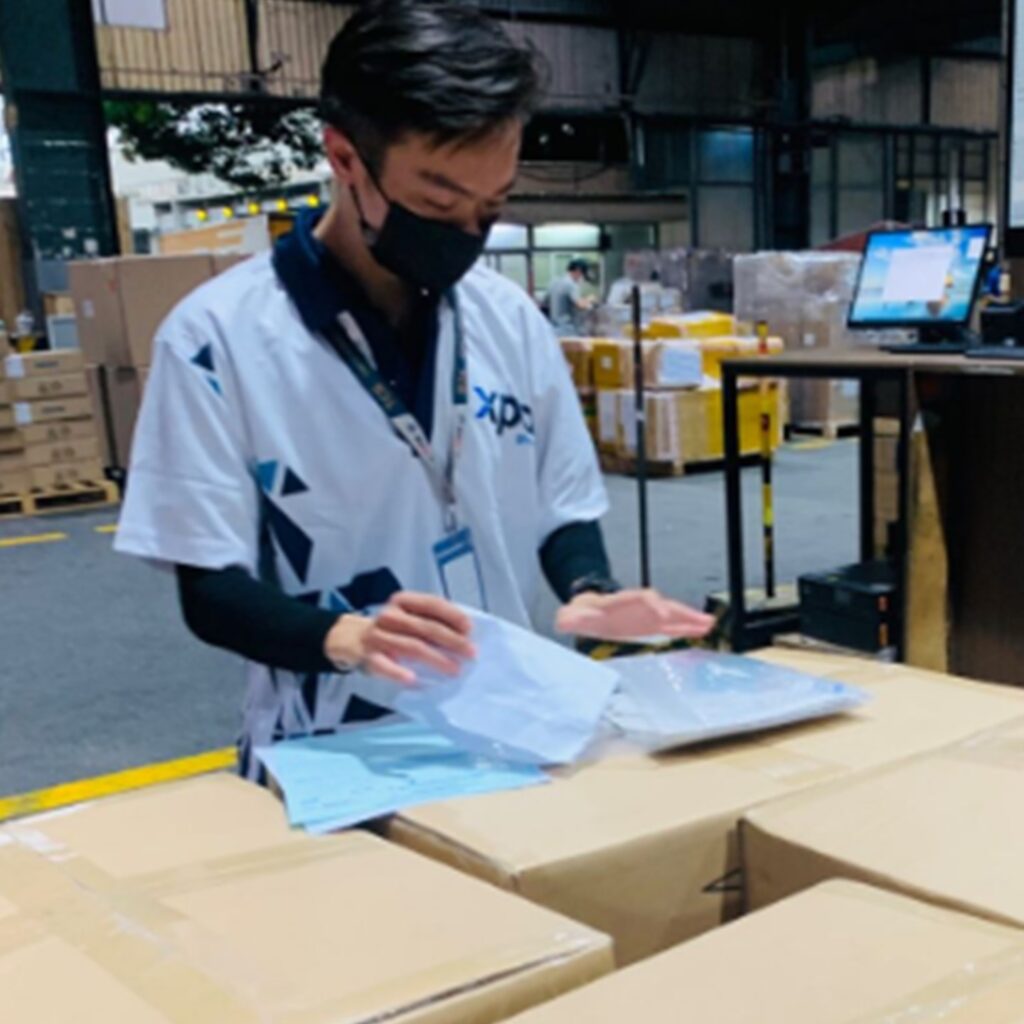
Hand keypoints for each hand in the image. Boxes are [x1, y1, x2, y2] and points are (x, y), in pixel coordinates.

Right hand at [324, 592, 475, 685]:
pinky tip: (413, 679)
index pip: (431, 604)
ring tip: (454, 669)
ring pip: (411, 647)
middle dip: (452, 640)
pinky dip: (398, 673)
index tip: (469, 628)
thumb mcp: (408, 615)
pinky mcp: (369, 657)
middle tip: (470, 653)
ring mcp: (378, 636)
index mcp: (402, 601)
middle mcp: (390, 616)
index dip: (452, 615)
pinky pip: (384, 665)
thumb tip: (464, 634)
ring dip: (436, 659)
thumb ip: (431, 620)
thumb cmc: (391, 628)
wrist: (350, 638)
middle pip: (425, 627)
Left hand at [556, 588, 715, 642]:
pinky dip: (688, 627)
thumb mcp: (574, 614)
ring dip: (691, 620)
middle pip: (664, 605)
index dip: (652, 603)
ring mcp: (649, 614)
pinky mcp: (653, 624)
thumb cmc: (585, 612)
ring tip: (709, 625)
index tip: (661, 611)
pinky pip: (674, 625)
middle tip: (700, 619)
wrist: (590, 609)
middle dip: (682, 612)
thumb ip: (569, 617)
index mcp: (623, 601)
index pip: (641, 598)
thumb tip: (562, 620)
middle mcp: (640, 605)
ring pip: (674, 615)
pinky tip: (701, 631)